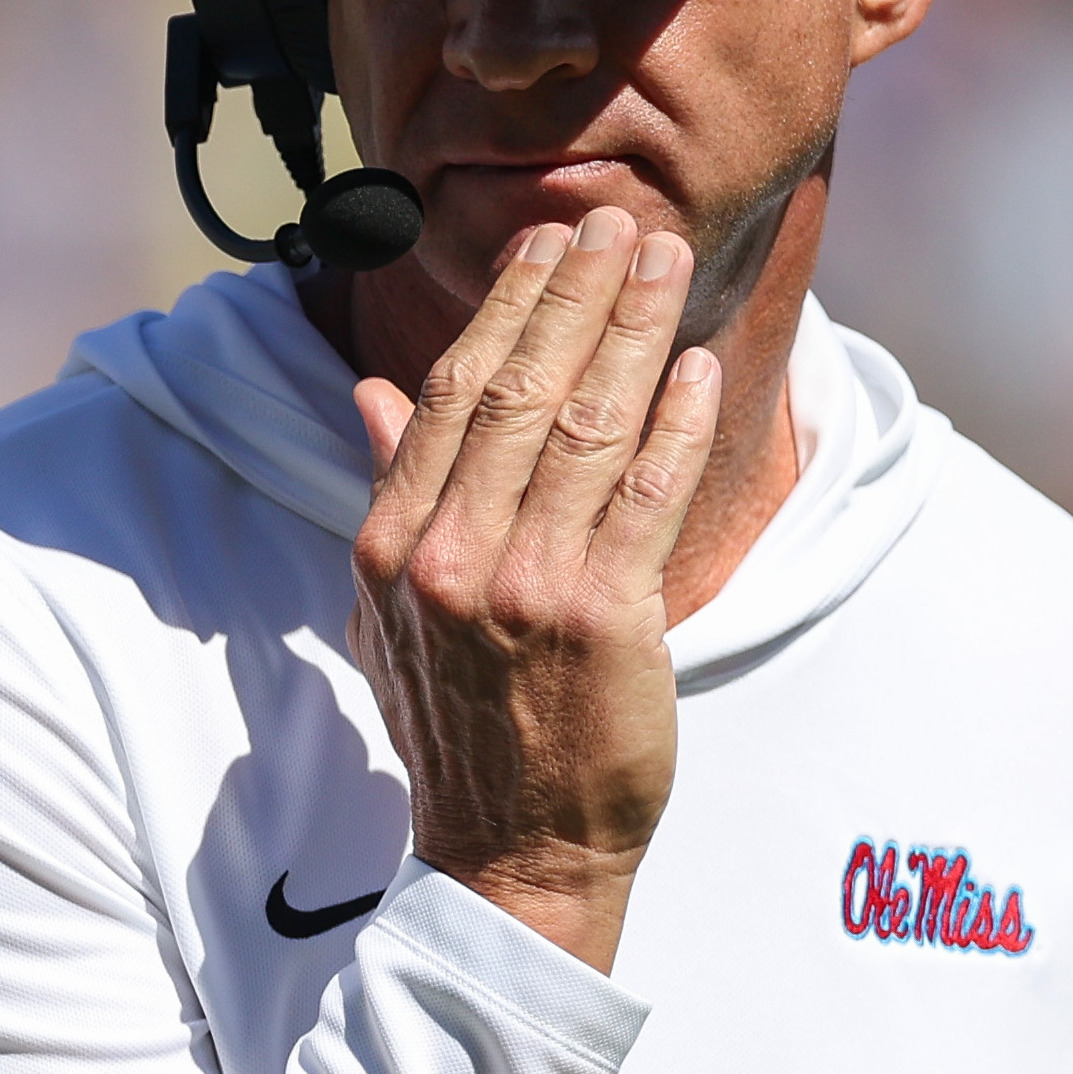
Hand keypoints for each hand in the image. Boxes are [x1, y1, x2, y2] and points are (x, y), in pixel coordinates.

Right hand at [348, 206, 721, 974]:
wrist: (511, 849)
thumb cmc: (461, 725)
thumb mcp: (388, 612)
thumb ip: (388, 492)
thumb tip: (372, 393)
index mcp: (392, 545)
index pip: (448, 394)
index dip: (503, 309)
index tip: (545, 246)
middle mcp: (451, 556)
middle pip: (516, 389)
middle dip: (575, 294)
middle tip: (618, 224)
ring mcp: (526, 585)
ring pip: (584, 424)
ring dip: (633, 332)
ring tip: (666, 264)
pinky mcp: (604, 617)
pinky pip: (646, 494)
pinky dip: (676, 424)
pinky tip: (700, 369)